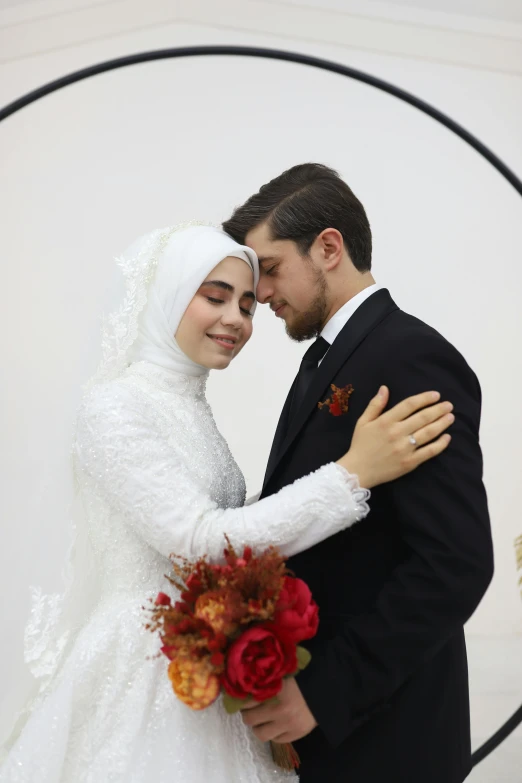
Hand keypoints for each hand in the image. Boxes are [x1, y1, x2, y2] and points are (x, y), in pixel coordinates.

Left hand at [240, 677, 316, 743]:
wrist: (327, 687)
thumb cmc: (303, 676)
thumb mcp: (282, 673)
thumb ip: (266, 678)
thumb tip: (246, 682)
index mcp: (275, 689)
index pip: (246, 699)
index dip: (240, 698)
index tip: (239, 696)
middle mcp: (279, 709)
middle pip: (249, 718)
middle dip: (247, 713)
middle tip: (249, 708)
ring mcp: (288, 724)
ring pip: (260, 733)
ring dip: (257, 726)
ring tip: (260, 719)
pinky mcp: (297, 734)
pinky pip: (276, 740)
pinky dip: (273, 733)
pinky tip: (275, 724)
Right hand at [337, 386, 453, 487]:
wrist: (358, 471)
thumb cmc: (360, 445)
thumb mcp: (363, 422)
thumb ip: (375, 405)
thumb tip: (385, 388)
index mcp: (386, 421)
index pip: (409, 405)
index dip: (424, 398)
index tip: (436, 395)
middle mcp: (397, 433)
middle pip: (423, 417)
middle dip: (438, 409)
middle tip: (449, 405)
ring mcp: (405, 448)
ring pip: (428, 433)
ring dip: (442, 424)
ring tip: (451, 417)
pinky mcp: (410, 462)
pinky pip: (429, 451)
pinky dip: (440, 444)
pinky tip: (447, 437)